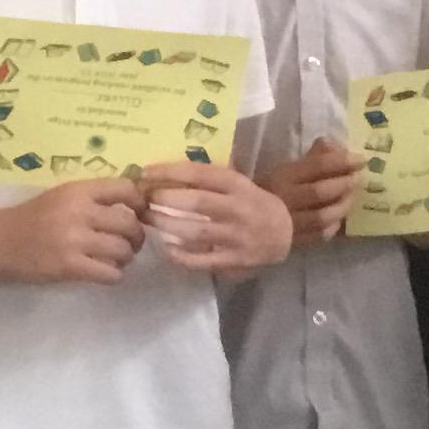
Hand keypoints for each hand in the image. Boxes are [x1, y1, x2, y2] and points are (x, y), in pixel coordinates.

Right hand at [0, 177, 145, 284]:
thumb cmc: (32, 217)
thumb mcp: (62, 196)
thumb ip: (93, 198)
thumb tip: (135, 206)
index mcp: (78, 190)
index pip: (126, 189)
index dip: (140, 204)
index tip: (138, 214)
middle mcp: (79, 212)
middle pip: (130, 224)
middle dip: (136, 237)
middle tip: (129, 243)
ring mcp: (75, 240)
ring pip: (123, 251)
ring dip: (125, 258)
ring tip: (115, 259)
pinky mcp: (70, 267)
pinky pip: (111, 274)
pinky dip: (113, 275)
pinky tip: (103, 272)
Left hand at [141, 158, 296, 271]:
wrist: (285, 232)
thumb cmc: (252, 202)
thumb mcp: (238, 182)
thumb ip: (209, 177)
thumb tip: (164, 168)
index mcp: (237, 184)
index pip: (199, 173)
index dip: (169, 171)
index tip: (145, 172)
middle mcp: (238, 208)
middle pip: (197, 202)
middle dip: (165, 198)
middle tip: (142, 198)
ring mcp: (237, 236)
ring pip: (196, 231)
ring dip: (166, 225)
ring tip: (147, 219)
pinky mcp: (234, 260)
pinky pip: (203, 260)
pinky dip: (181, 255)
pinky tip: (166, 247)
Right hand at [258, 138, 360, 245]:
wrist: (244, 220)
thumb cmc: (267, 188)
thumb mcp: (285, 168)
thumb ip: (311, 158)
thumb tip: (334, 144)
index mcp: (283, 177)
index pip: (317, 166)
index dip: (342, 161)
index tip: (360, 159)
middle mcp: (286, 199)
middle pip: (322, 191)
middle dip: (345, 184)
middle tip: (357, 179)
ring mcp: (289, 223)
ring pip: (323, 216)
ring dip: (343, 205)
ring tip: (351, 198)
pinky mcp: (292, 241)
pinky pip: (319, 235)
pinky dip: (333, 226)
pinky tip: (338, 219)